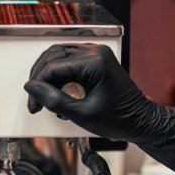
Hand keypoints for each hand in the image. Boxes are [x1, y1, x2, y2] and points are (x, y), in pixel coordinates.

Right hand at [25, 43, 174, 173]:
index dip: (38, 86)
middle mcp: (96, 52)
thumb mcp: (82, 114)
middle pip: (53, 56)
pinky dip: (60, 76)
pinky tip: (58, 93)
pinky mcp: (96, 61)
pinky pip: (70, 61)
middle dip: (40, 78)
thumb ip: (54, 100)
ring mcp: (97, 55)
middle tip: (35, 100)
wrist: (141, 122)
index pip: (53, 66)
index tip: (34, 104)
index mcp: (94, 62)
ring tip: (44, 97)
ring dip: (48, 75)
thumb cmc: (120, 119)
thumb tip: (33, 88)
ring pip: (59, 56)